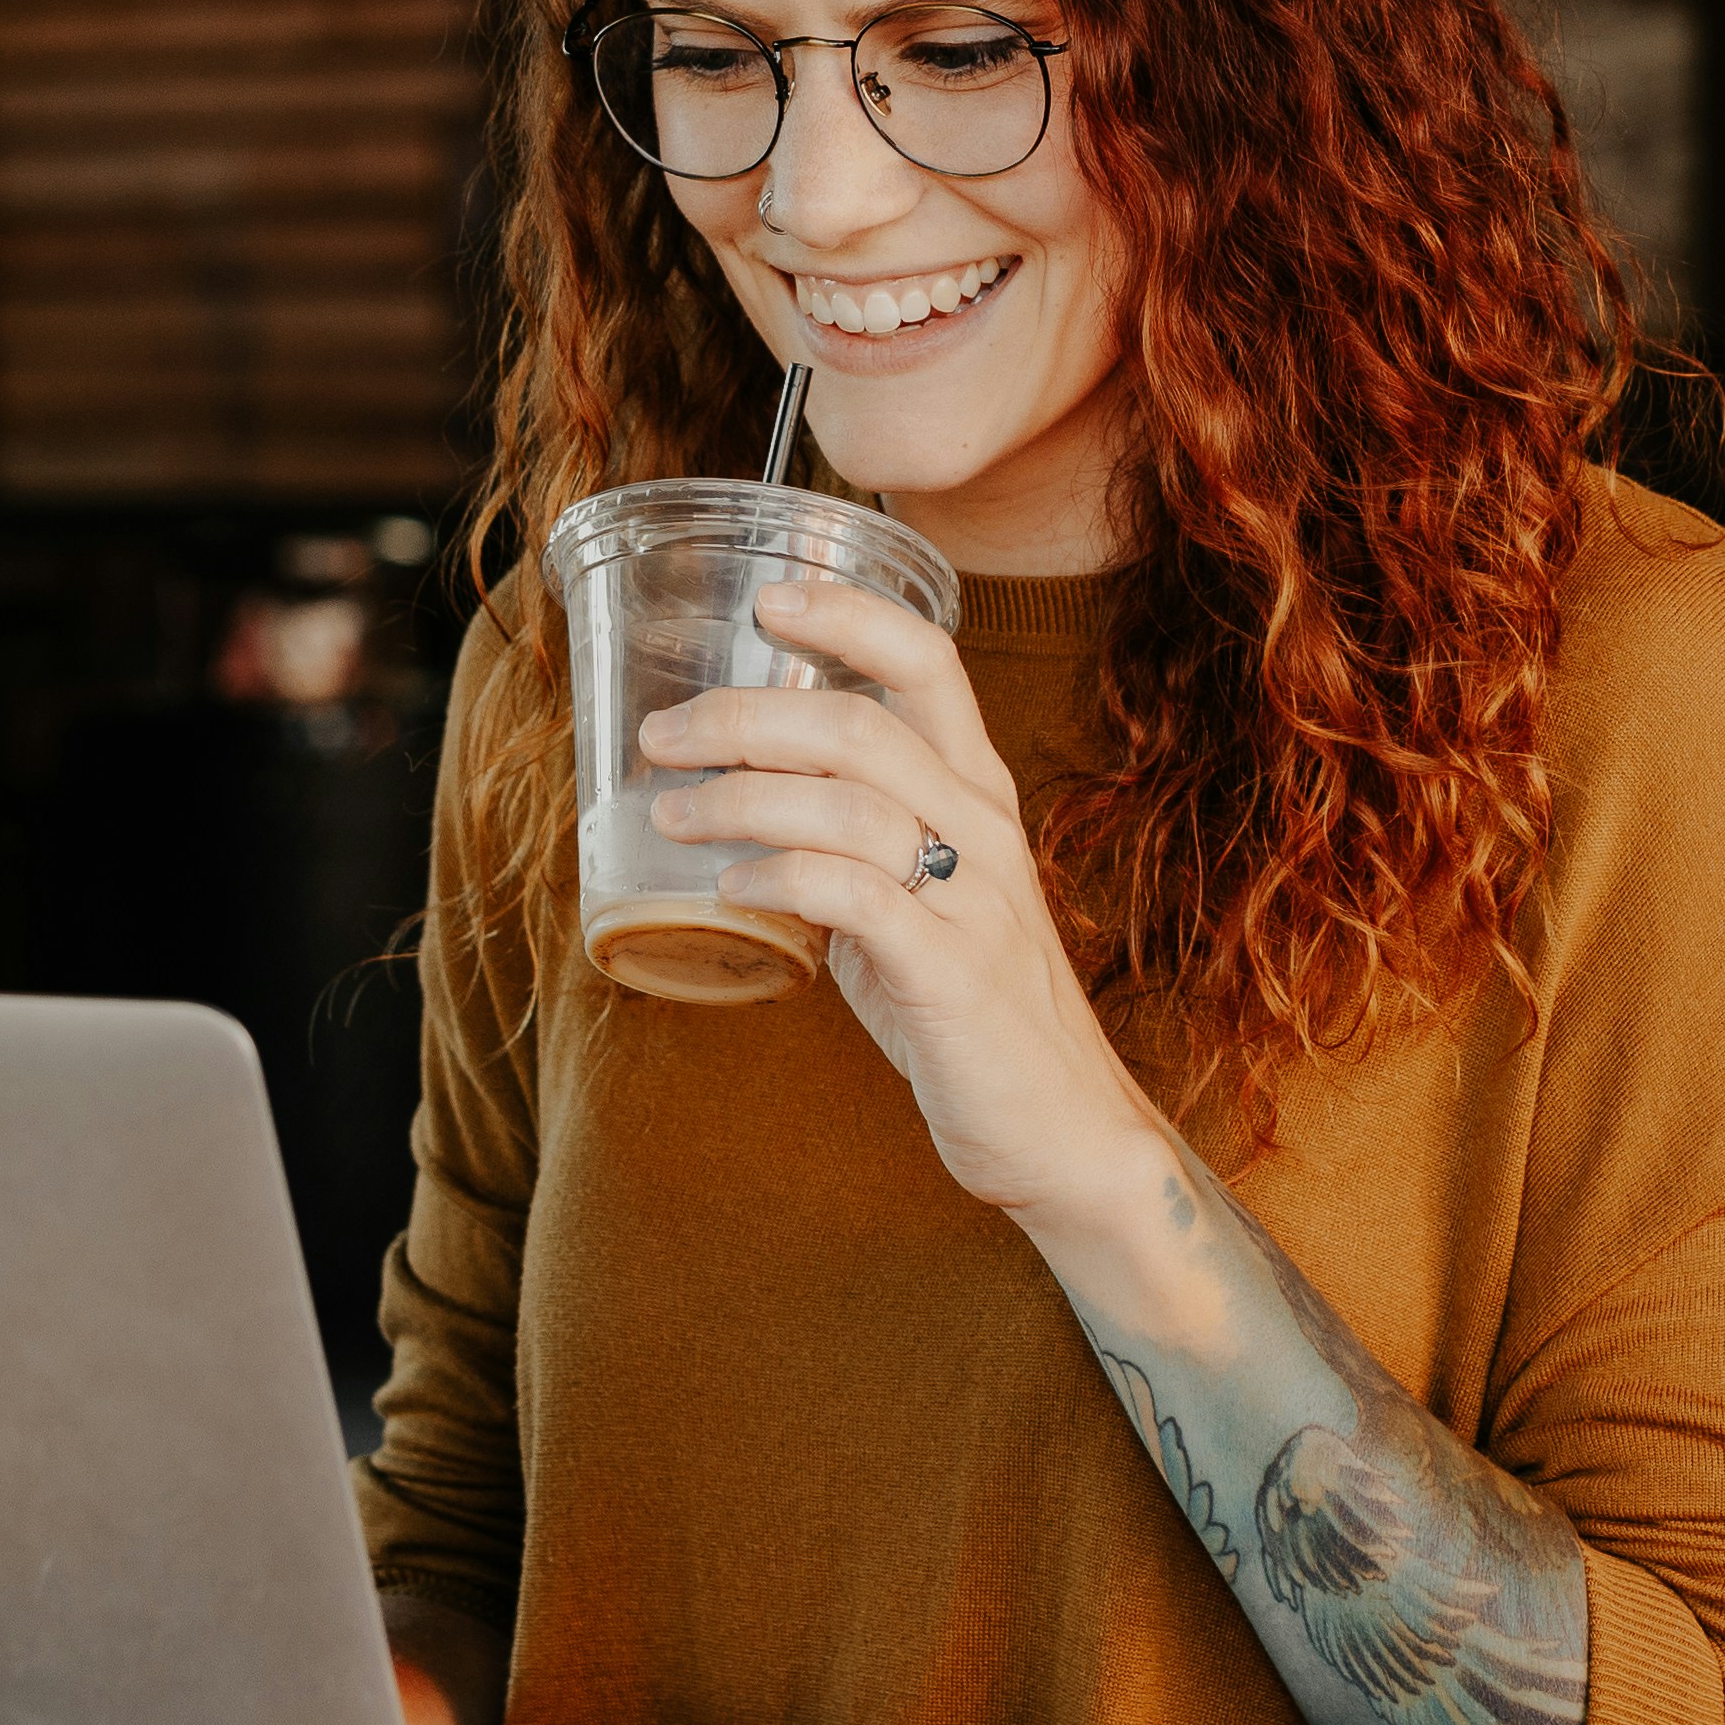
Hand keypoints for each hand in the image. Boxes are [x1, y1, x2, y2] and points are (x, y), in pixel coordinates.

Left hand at [637, 574, 1166, 1231]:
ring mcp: (973, 898)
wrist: (1061, 1125)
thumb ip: (853, 846)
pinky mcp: (950, 971)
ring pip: (848, 801)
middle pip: (859, 723)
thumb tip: (741, 807)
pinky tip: (728, 887)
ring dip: (739, 797)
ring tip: (671, 813)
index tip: (766, 599)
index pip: (927, 661)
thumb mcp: (922, 901)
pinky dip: (778, 878)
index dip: (847, 615)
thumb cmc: (975, 1009)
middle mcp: (983, 827)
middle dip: (744, 715)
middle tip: (664, 734)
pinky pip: (854, 896)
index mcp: (979, 792)